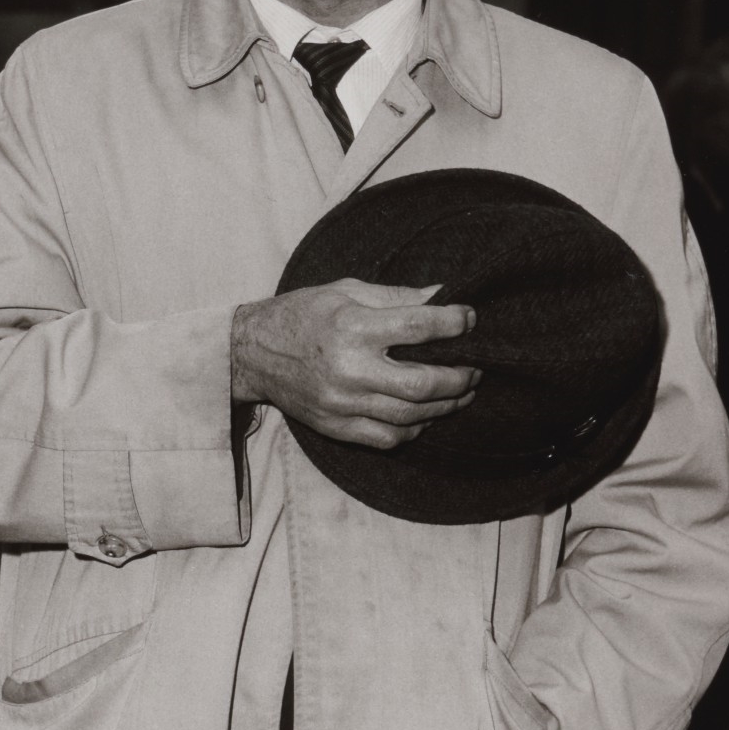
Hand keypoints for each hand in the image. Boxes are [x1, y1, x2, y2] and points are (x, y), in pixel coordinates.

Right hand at [231, 280, 478, 449]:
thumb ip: (395, 296)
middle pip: (422, 383)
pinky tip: (425, 416)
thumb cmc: (302, 314)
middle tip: (475, 369)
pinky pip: (387, 438)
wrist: (253, 353)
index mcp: (352, 326)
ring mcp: (342, 403)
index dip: (453, 323)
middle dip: (459, 378)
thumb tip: (442, 294)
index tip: (470, 319)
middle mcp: (349, 368)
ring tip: (461, 393)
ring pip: (410, 416)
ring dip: (445, 406)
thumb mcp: (345, 290)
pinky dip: (414, 429)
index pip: (417, 327)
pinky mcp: (336, 426)